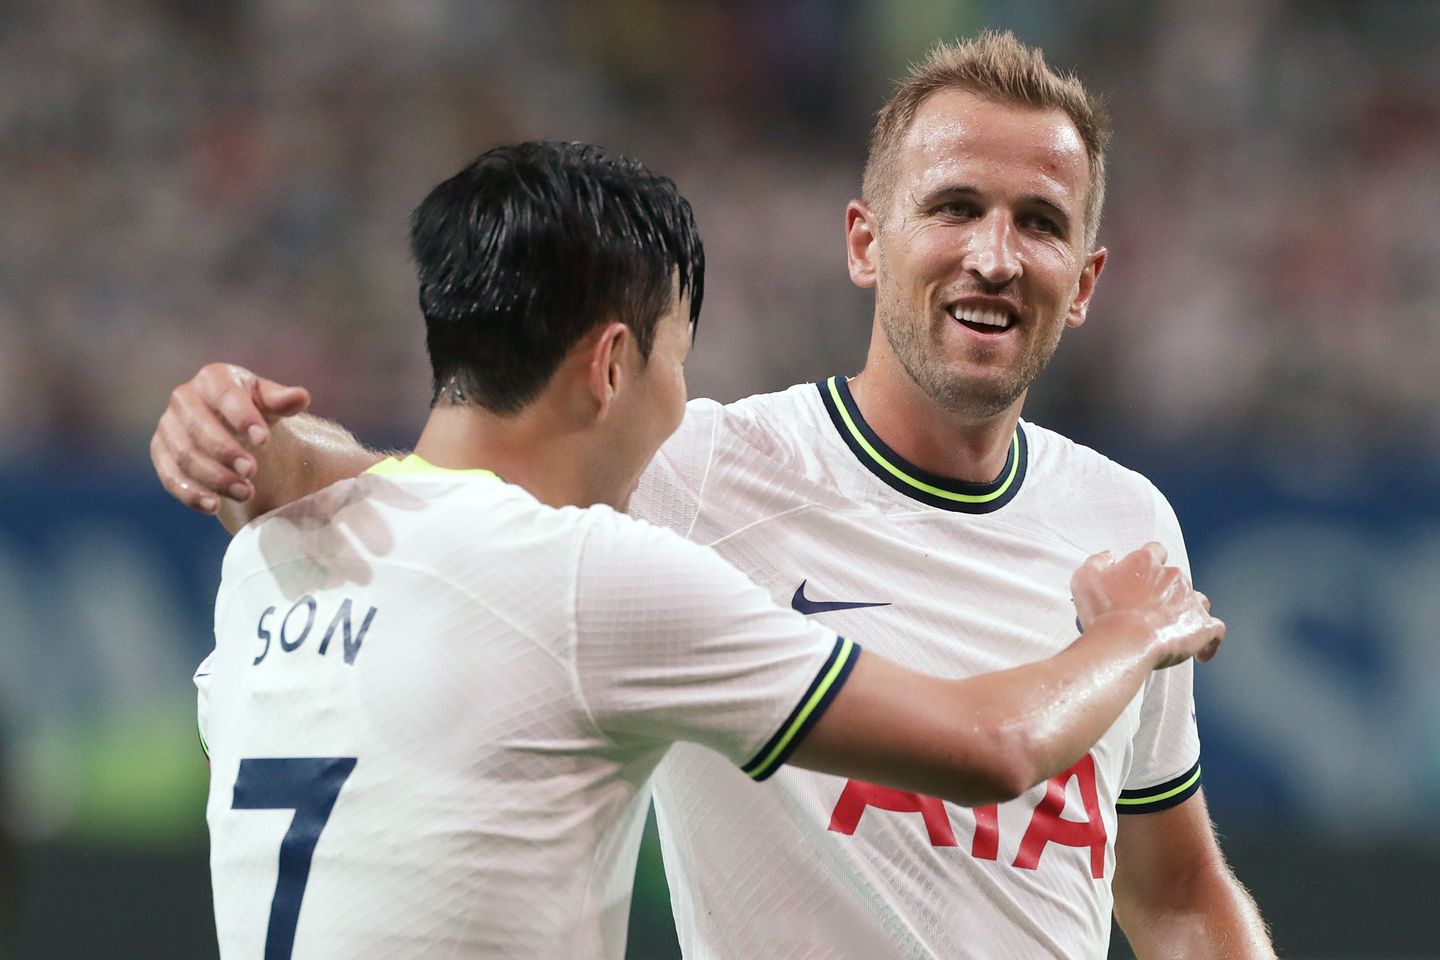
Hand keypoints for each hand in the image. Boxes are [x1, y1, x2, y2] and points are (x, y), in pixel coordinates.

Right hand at [150, 363, 309, 512]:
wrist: (228, 424)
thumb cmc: (253, 408)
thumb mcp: (268, 401)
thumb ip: (281, 401)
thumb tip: (300, 397)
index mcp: (212, 378)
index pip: (225, 394)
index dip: (243, 417)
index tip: (264, 440)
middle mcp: (184, 398)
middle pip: (199, 427)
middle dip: (226, 452)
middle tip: (252, 472)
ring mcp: (168, 426)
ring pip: (184, 455)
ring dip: (214, 477)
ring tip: (245, 493)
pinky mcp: (160, 452)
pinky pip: (169, 476)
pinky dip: (190, 493)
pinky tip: (214, 506)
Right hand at [1071, 542, 1223, 668]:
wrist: (1125, 641)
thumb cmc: (1103, 613)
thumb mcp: (1084, 579)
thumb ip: (1097, 562)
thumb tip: (1108, 556)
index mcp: (1145, 563)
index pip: (1155, 551)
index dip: (1152, 562)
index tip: (1146, 573)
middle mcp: (1172, 576)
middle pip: (1176, 578)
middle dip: (1167, 592)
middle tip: (1150, 610)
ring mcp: (1191, 600)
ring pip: (1199, 600)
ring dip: (1189, 611)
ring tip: (1175, 628)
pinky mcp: (1203, 626)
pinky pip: (1215, 631)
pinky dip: (1209, 642)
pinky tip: (1201, 653)